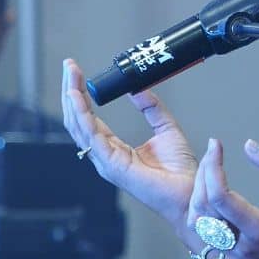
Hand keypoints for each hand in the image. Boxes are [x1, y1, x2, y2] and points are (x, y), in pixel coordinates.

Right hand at [61, 58, 196, 225]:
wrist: (190, 192)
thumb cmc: (179, 170)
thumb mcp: (166, 128)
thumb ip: (151, 108)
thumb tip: (137, 89)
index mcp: (114, 149)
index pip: (89, 118)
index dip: (81, 95)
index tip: (76, 72)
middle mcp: (105, 155)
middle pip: (78, 120)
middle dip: (71, 91)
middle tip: (68, 66)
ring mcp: (106, 161)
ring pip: (79, 126)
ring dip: (72, 98)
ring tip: (70, 76)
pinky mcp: (112, 164)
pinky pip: (91, 135)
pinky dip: (81, 114)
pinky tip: (76, 98)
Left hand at [187, 138, 258, 258]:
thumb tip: (249, 146)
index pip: (220, 197)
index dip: (213, 167)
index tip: (216, 144)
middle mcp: (244, 246)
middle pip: (204, 208)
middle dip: (204, 173)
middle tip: (213, 150)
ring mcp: (238, 254)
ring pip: (199, 223)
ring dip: (200, 191)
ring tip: (211, 167)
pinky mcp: (237, 256)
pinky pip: (208, 231)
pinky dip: (205, 207)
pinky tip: (214, 187)